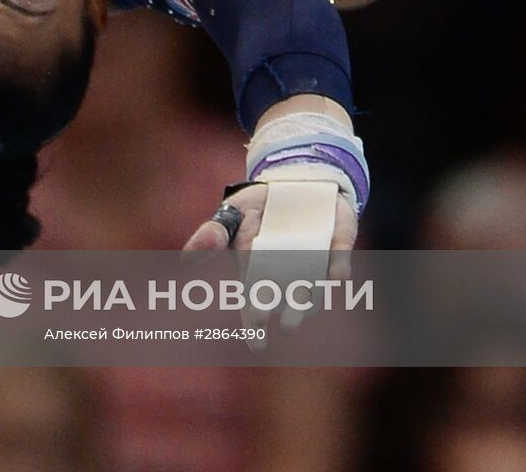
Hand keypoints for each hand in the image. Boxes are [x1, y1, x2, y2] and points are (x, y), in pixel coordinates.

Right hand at [184, 183, 357, 339]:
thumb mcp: (230, 213)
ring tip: (308, 308)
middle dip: (289, 313)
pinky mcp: (338, 243)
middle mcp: (290, 271)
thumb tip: (185, 260)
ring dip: (314, 296)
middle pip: (289, 298)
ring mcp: (316, 258)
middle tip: (286, 326)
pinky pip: (340, 257)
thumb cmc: (258, 204)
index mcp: (259, 269)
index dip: (255, 321)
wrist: (294, 181)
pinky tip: (337, 276)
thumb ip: (212, 235)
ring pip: (316, 284)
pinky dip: (339, 266)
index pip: (255, 300)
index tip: (256, 344)